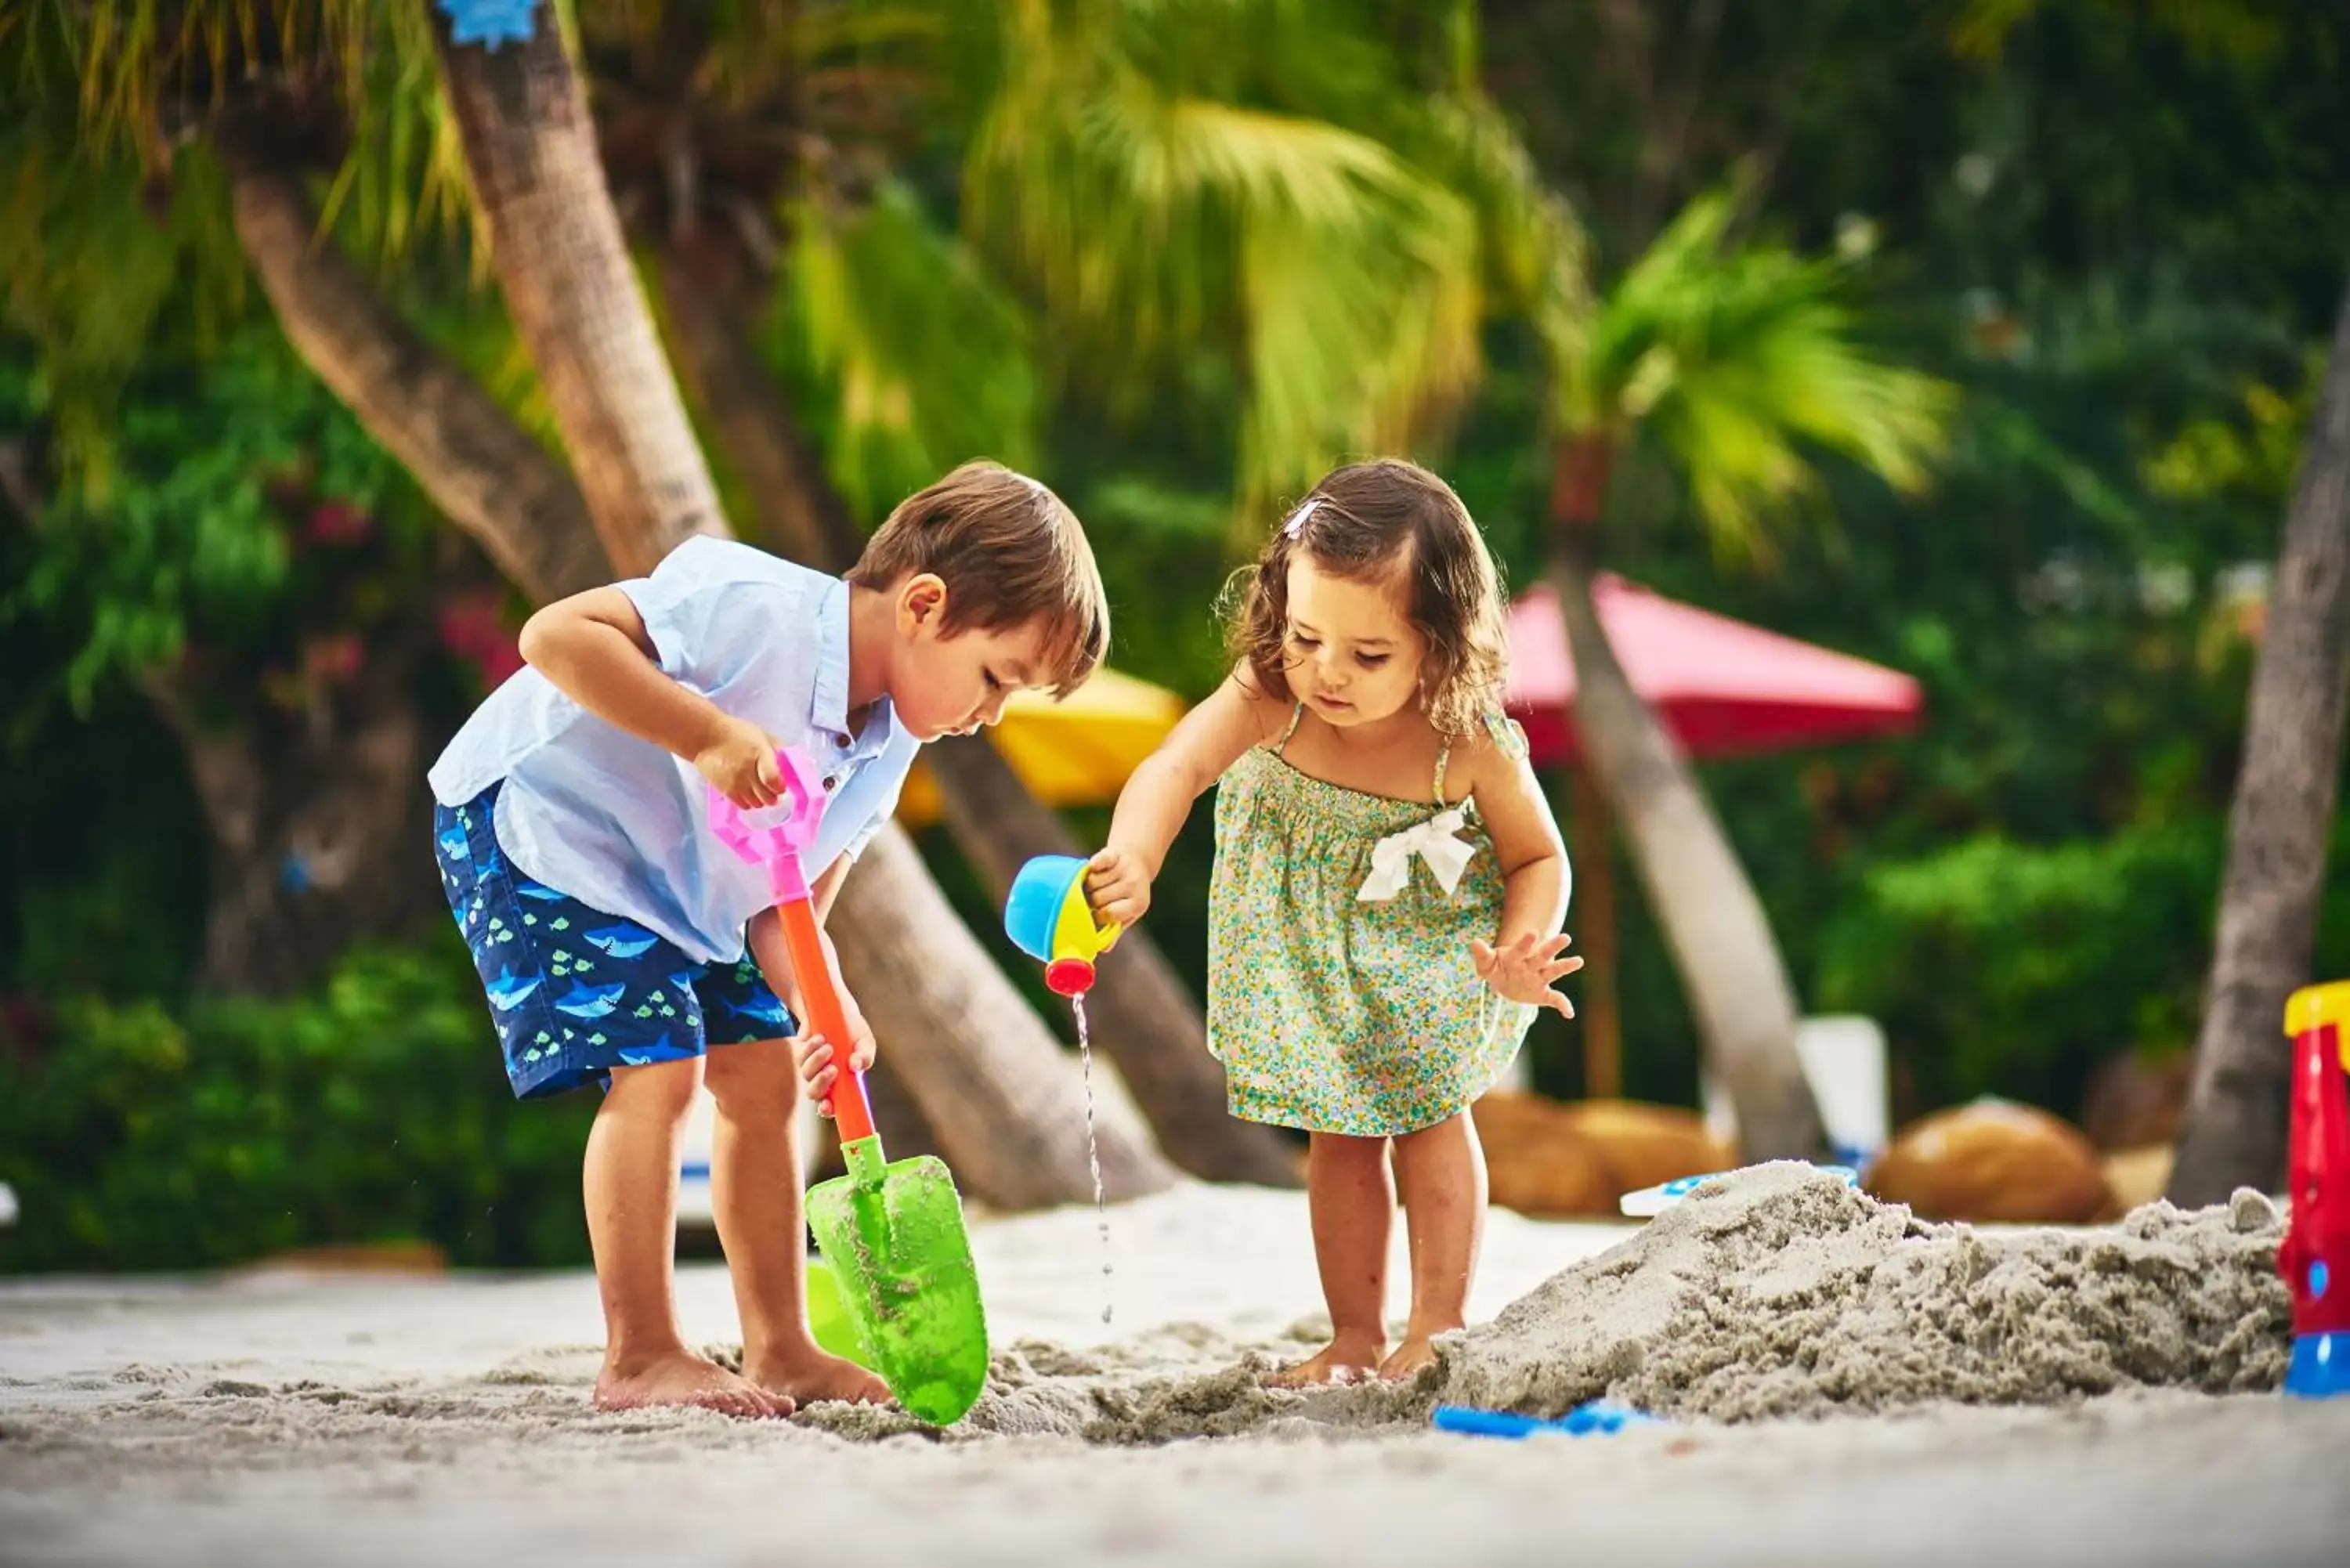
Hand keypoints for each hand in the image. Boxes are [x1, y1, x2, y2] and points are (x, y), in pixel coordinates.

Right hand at [694, 716, 785, 808]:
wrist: (705, 737)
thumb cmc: (736, 733)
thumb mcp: (760, 735)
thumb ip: (777, 749)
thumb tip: (791, 763)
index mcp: (760, 754)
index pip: (773, 779)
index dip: (780, 786)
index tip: (782, 784)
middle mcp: (748, 771)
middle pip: (767, 796)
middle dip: (774, 794)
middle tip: (773, 789)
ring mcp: (736, 783)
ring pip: (757, 804)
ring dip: (762, 799)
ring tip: (761, 791)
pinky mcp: (725, 790)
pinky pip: (743, 805)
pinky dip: (750, 803)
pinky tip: (750, 794)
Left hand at [794, 1002, 877, 1116]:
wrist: (835, 1006)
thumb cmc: (853, 1029)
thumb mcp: (864, 1041)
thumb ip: (865, 1056)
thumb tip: (856, 1067)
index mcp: (842, 1083)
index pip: (832, 1105)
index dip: (827, 1109)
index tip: (828, 1105)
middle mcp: (824, 1078)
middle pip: (814, 1094)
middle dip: (821, 1084)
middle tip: (833, 1069)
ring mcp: (810, 1066)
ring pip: (807, 1075)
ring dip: (817, 1062)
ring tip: (828, 1046)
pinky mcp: (800, 1053)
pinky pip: (801, 1057)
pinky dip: (811, 1048)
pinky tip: (820, 1038)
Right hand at [1085, 845, 1152, 926]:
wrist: (1137, 861)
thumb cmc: (1128, 894)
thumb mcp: (1127, 913)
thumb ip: (1114, 929)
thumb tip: (1103, 948)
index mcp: (1138, 903)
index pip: (1109, 914)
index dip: (1098, 915)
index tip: (1095, 913)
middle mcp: (1134, 885)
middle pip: (1097, 898)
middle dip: (1091, 900)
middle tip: (1093, 898)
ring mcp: (1125, 868)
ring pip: (1092, 882)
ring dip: (1088, 884)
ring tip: (1094, 885)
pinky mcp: (1116, 854)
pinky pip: (1097, 862)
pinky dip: (1092, 865)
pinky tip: (1093, 868)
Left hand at [1471, 931, 1581, 1018]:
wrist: (1506, 980)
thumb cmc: (1497, 967)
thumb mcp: (1487, 963)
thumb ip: (1482, 954)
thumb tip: (1475, 942)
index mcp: (1517, 956)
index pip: (1521, 948)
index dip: (1526, 942)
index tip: (1534, 933)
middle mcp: (1531, 965)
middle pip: (1543, 955)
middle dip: (1553, 947)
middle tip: (1565, 937)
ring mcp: (1539, 978)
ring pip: (1553, 971)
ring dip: (1566, 966)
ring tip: (1579, 960)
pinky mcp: (1542, 994)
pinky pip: (1555, 999)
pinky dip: (1563, 1005)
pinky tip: (1569, 1013)